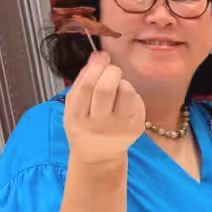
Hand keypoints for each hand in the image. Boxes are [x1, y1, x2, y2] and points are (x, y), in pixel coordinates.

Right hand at [63, 51, 144, 165]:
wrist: (98, 156)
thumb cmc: (84, 126)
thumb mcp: (73, 107)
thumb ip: (82, 81)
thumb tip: (98, 56)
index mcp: (76, 118)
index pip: (87, 86)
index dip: (96, 66)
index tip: (101, 57)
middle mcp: (98, 125)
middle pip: (107, 88)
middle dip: (111, 71)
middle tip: (111, 69)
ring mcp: (119, 128)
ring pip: (126, 92)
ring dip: (122, 82)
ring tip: (116, 87)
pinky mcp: (136, 129)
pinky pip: (137, 101)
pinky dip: (131, 94)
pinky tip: (124, 100)